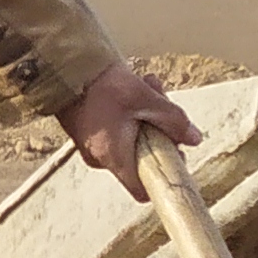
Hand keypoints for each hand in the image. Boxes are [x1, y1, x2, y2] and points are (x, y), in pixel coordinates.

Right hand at [55, 58, 198, 198]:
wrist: (63, 67)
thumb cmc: (102, 85)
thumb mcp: (147, 99)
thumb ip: (175, 121)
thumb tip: (194, 139)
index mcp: (115, 157)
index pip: (142, 191)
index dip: (163, 176)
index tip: (174, 152)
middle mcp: (100, 158)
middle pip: (141, 157)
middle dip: (158, 130)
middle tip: (164, 103)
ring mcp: (90, 145)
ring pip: (130, 139)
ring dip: (145, 115)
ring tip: (149, 84)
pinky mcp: (85, 130)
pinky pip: (114, 130)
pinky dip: (128, 113)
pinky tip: (132, 87)